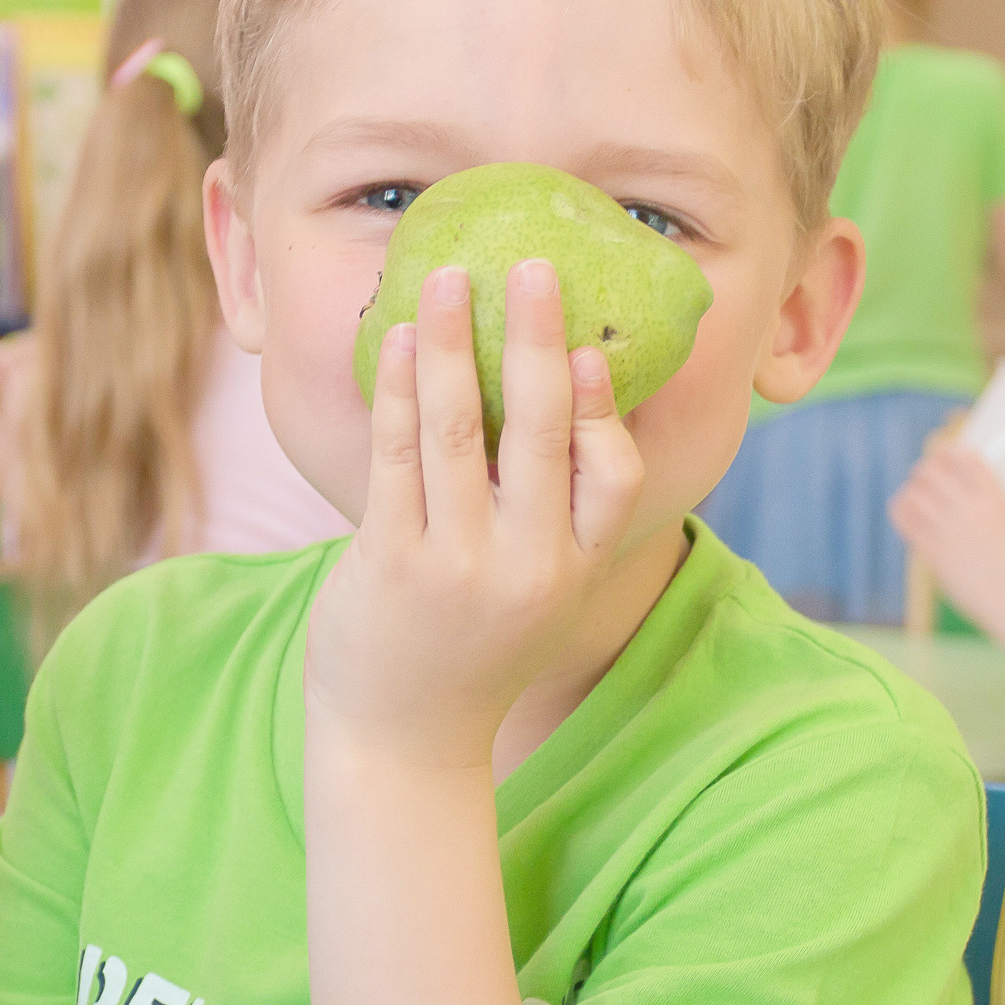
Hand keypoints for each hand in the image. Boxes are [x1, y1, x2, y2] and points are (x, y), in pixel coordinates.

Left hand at [304, 261, 644, 766]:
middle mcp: (526, 567)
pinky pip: (395, 455)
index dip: (603, 409)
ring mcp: (456, 565)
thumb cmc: (474, 644)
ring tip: (447, 278)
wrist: (402, 737)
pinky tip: (393, 339)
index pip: (613, 480)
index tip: (588, 349)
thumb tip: (558, 394)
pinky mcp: (390, 561)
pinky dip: (396, 388)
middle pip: (538, 432)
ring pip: (457, 429)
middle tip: (531, 268)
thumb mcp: (541, 591)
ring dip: (450, 343)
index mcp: (574, 570)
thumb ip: (555, 513)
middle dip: (535, 339)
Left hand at [891, 444, 1004, 663]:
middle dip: (926, 467)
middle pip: (934, 472)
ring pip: (915, 494)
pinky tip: (901, 508)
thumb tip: (1004, 513)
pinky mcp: (934, 555)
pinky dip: (900, 510)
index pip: (967, 460)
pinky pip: (906, 523)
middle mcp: (969, 511)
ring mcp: (949, 533)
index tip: (949, 453)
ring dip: (912, 488)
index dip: (953, 451)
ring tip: (913, 491)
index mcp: (996, 501)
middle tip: (925, 473)